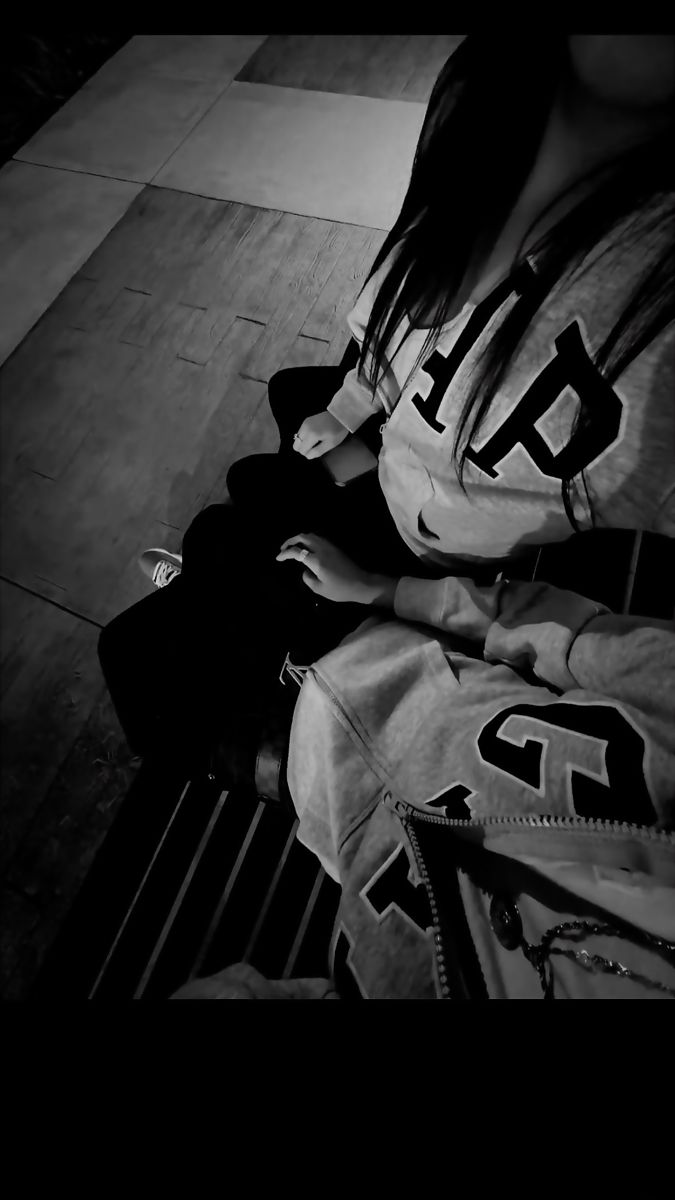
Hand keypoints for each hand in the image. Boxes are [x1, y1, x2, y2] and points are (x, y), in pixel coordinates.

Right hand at [276, 533, 397, 606]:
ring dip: (300, 539)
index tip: (278, 558)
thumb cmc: (340, 589)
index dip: (285, 554)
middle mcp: (322, 549)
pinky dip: (308, 540)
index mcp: (316, 560)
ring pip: (311, 535)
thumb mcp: (320, 589)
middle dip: (290, 541)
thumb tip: (305, 571)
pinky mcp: (335, 548)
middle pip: (303, 537)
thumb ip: (307, 578)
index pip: (296, 552)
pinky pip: (318, 539)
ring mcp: (329, 547)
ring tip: (293, 547)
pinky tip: (307, 548)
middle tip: (283, 549)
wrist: (361, 583)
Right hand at [293, 411, 348, 458]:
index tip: (317, 451)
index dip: (309, 454)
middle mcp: (306, 428)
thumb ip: (317, 452)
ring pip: (297, 439)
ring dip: (304, 442)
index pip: (302, 450)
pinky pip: (301, 433)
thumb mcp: (330, 444)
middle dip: (304, 448)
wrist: (340, 416)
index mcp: (312, 435)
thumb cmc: (338, 431)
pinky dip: (305, 436)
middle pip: (296, 445)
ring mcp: (305, 423)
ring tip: (316, 440)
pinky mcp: (306, 421)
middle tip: (315, 447)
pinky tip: (315, 435)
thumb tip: (308, 456)